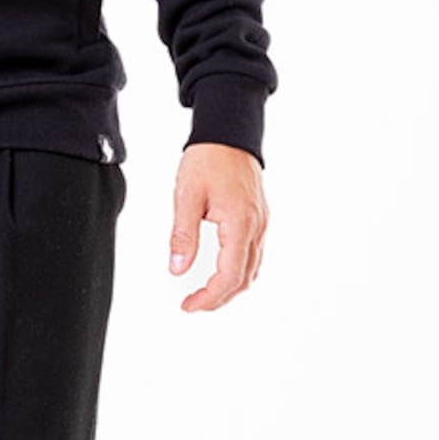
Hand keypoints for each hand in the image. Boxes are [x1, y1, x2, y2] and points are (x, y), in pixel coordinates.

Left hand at [167, 142, 266, 310]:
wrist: (229, 134)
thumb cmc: (208, 159)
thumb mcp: (187, 197)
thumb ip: (183, 235)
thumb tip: (177, 269)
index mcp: (239, 224)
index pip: (229, 276)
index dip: (209, 297)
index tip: (189, 305)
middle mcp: (256, 227)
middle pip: (244, 279)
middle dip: (219, 298)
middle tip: (194, 304)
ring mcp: (261, 223)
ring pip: (252, 270)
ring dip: (231, 288)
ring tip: (206, 294)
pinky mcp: (259, 219)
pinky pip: (255, 255)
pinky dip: (239, 272)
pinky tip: (222, 272)